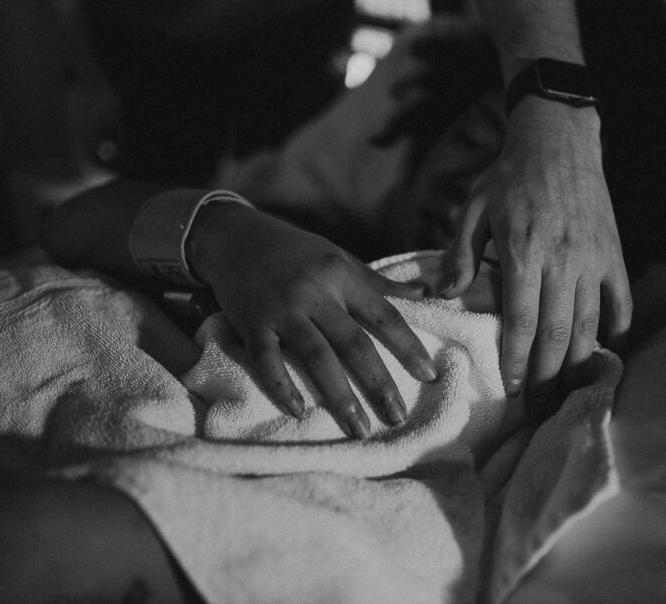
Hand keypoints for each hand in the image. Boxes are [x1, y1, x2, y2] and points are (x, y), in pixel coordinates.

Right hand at [187, 203, 436, 438]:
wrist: (236, 237)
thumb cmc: (297, 252)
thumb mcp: (339, 258)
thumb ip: (378, 283)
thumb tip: (423, 294)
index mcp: (341, 276)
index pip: (383, 315)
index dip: (408, 346)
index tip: (429, 374)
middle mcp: (314, 292)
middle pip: (354, 343)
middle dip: (378, 384)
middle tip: (398, 418)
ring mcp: (281, 309)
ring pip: (316, 357)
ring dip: (339, 397)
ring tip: (358, 428)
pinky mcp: (252, 323)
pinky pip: (267, 360)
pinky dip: (282, 386)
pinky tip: (299, 411)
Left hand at [442, 98, 631, 406]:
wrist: (559, 139)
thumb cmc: (509, 176)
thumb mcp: (473, 209)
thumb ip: (459, 254)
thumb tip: (441, 294)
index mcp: (524, 253)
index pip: (521, 321)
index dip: (517, 361)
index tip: (511, 389)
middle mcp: (563, 261)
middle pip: (557, 334)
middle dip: (547, 378)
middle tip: (538, 408)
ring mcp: (593, 259)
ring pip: (590, 325)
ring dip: (578, 363)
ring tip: (567, 392)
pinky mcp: (613, 253)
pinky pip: (619, 300)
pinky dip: (614, 327)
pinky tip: (603, 348)